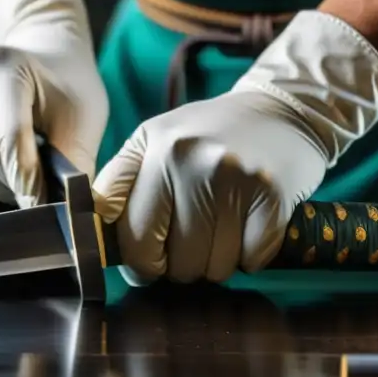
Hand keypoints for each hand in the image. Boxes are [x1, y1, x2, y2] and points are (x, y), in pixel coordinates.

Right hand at [0, 0, 108, 206]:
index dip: (26, 177)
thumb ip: (74, 158)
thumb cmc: (59, 90)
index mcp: (0, 64)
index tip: (41, 205)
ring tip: (13, 176)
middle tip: (32, 194)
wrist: (27, 65)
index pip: (8, 132)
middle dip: (5, 181)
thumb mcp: (82, 114)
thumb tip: (66, 209)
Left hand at [94, 11, 377, 284]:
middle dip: (182, 265)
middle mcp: (187, 158)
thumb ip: (121, 187)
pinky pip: (251, 260)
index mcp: (152, 147)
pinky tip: (252, 225)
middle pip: (173, 260)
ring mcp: (231, 175)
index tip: (151, 261)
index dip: (140, 262)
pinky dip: (252, 255)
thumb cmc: (211, 136)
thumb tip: (94, 242)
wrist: (283, 109)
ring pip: (212, 267)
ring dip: (219, 262)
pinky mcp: (271, 193)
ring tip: (225, 228)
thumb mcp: (156, 143)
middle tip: (196, 241)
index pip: (131, 236)